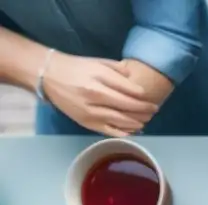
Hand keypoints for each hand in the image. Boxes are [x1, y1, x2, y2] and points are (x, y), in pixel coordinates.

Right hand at [42, 52, 157, 136]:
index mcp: (98, 78)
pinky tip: (133, 130)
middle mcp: (95, 96)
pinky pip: (110, 130)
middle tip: (153, 110)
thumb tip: (136, 83)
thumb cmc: (75, 67)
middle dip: (144, 110)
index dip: (143, 97)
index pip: (129, 91)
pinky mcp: (86, 122)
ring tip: (146, 120)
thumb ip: (118, 71)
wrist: (47, 75)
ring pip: (121, 120)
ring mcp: (90, 112)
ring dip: (137, 122)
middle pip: (127, 107)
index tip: (151, 99)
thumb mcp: (97, 62)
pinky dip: (124, 132)